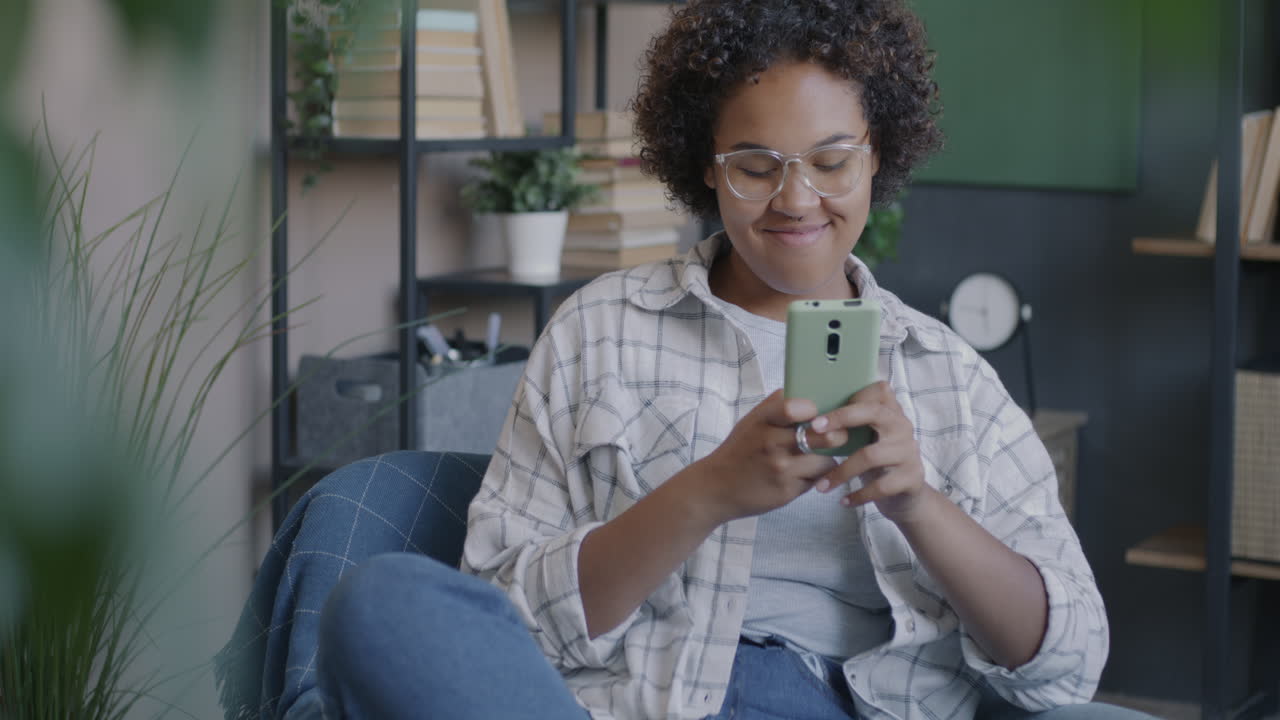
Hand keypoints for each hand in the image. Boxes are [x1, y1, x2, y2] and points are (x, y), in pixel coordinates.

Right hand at [692, 389, 845, 522]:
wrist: (716, 488)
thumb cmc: (739, 450)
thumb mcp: (751, 421)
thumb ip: (778, 405)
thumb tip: (809, 392)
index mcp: (763, 421)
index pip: (795, 408)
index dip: (814, 409)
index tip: (817, 413)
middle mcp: (772, 444)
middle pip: (824, 436)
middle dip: (837, 435)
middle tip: (838, 434)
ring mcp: (781, 470)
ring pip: (827, 461)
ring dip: (828, 458)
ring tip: (821, 456)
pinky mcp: (787, 492)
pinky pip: (816, 480)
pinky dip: (816, 476)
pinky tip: (805, 472)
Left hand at [812, 381, 932, 523]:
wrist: (905, 497)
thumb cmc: (874, 462)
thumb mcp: (863, 439)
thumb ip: (848, 424)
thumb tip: (808, 414)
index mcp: (889, 412)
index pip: (875, 391)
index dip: (847, 401)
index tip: (817, 416)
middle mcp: (902, 426)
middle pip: (875, 413)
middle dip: (842, 418)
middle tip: (813, 430)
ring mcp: (910, 451)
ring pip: (870, 455)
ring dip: (841, 472)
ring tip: (821, 486)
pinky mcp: (912, 477)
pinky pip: (881, 486)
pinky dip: (859, 495)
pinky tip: (843, 501)